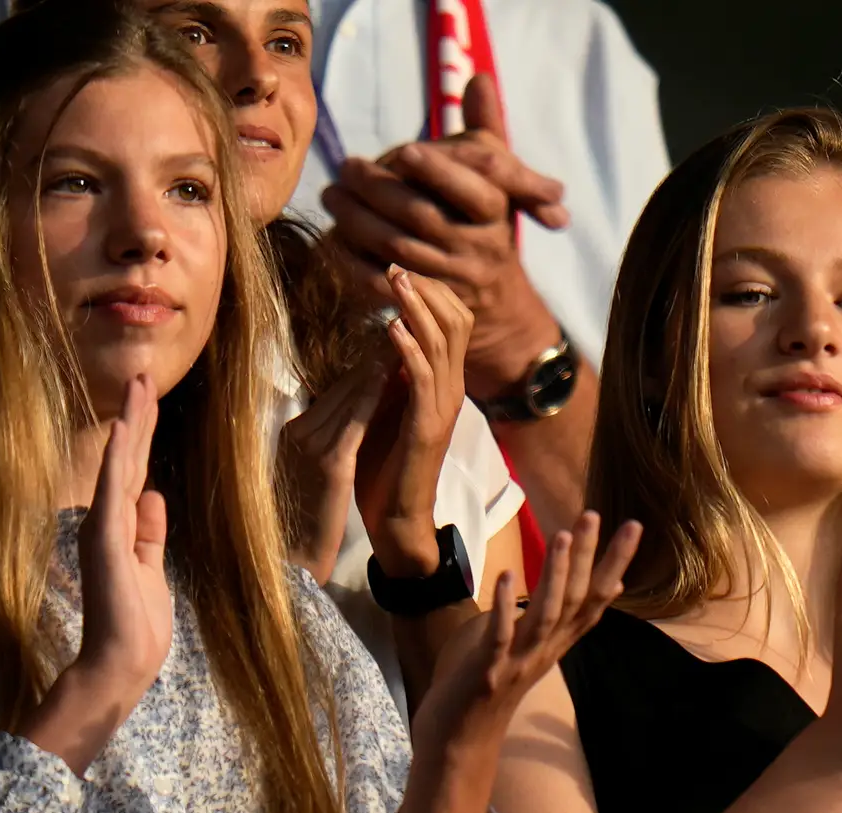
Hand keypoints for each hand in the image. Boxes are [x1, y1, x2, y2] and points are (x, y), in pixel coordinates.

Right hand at [65, 374, 173, 721]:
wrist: (121, 662)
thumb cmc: (137, 623)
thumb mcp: (151, 567)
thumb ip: (150, 532)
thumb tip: (153, 495)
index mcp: (122, 527)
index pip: (136, 471)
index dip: (143, 434)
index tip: (148, 398)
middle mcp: (109, 520)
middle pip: (129, 458)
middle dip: (138, 415)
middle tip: (143, 373)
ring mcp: (105, 527)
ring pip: (121, 464)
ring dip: (131, 422)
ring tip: (139, 384)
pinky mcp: (105, 539)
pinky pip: (113, 490)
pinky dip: (118, 458)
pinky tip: (124, 428)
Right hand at [279, 352, 389, 584]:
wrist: (294, 556)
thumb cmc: (305, 516)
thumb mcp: (312, 467)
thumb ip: (328, 438)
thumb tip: (355, 410)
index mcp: (296, 432)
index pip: (336, 390)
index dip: (365, 364)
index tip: (390, 339)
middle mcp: (301, 432)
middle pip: (343, 385)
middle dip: (374, 355)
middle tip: (401, 323)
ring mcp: (313, 446)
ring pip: (350, 393)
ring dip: (377, 362)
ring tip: (402, 335)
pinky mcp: (330, 464)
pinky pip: (356, 420)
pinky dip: (373, 393)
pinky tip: (392, 373)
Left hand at [319, 74, 566, 396]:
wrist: (496, 304)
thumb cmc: (486, 225)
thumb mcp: (497, 179)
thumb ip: (485, 129)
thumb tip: (479, 76)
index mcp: (496, 214)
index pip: (473, 191)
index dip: (439, 171)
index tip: (404, 151)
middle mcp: (477, 251)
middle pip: (423, 218)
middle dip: (380, 190)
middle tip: (345, 167)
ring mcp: (449, 284)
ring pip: (398, 251)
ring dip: (357, 222)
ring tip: (331, 195)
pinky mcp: (421, 309)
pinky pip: (382, 286)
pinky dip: (353, 263)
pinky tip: (333, 239)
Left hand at [356, 267, 471, 576]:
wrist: (397, 518)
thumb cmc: (387, 464)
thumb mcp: (390, 405)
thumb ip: (394, 372)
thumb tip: (385, 331)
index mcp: (446, 382)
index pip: (453, 320)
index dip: (432, 291)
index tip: (400, 270)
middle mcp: (452, 389)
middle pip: (455, 321)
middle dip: (427, 290)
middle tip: (397, 267)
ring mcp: (443, 407)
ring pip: (442, 343)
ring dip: (417, 308)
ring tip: (396, 282)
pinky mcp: (427, 427)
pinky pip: (424, 378)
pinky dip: (408, 349)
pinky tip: (391, 328)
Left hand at [417, 512, 641, 743]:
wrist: (460, 741)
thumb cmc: (490, 686)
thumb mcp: (528, 646)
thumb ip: (551, 619)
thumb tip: (587, 588)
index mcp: (556, 642)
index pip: (595, 598)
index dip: (615, 563)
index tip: (632, 525)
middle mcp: (545, 650)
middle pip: (577, 600)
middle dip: (590, 557)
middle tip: (598, 514)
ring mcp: (518, 661)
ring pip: (546, 615)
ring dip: (556, 575)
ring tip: (563, 535)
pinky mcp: (487, 671)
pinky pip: (500, 636)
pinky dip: (505, 607)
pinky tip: (508, 574)